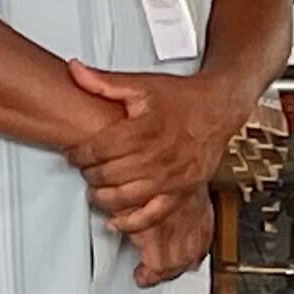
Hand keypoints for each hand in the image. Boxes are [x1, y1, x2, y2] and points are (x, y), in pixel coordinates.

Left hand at [64, 61, 242, 286]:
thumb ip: (104, 82)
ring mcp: (171, 177)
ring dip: (103, 197)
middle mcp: (158, 155)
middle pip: (109, 174)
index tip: (75, 154)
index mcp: (145, 129)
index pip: (100, 148)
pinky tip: (118, 221)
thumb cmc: (182, 98)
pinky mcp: (181, 191)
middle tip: (85, 169)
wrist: (219, 108)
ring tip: (96, 190)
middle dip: (89, 173)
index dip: (80, 153)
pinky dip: (131, 223)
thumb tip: (74, 70)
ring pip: (125, 197)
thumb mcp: (142, 85)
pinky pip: (153, 215)